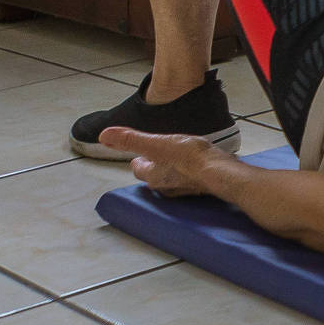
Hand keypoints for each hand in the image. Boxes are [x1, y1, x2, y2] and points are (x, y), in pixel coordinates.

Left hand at [101, 127, 227, 196]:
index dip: (138, 158)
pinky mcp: (201, 186)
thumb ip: (130, 139)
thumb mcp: (155, 143)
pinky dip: (191, 171)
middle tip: (160, 152)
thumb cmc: (189, 158)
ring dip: (174, 167)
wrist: (220, 171)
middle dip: (156, 164)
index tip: (140, 152)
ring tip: (180, 155)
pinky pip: (191, 178)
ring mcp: (184, 188)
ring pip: (173, 177)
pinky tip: (199, 162)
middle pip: (154, 174)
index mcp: (152, 176)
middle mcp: (165, 186)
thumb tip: (103, 135)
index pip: (138, 168)